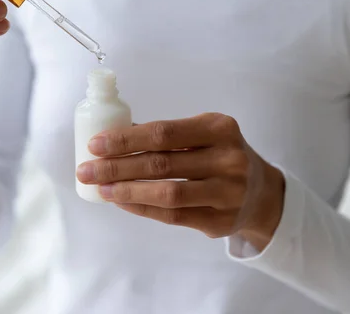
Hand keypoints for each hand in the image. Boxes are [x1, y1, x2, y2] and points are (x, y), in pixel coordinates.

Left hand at [76, 113, 285, 250]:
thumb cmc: (220, 155)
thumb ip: (166, 136)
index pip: (163, 133)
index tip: (95, 145)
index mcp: (220, 128)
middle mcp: (228, 159)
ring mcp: (227, 193)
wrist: (262, 193)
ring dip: (127, 191)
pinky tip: (122, 202)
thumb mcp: (204, 134)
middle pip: (160, 164)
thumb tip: (111, 139)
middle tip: (86, 170)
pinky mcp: (220, 222)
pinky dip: (143, 208)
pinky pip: (173, 216)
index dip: (126, 139)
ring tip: (101, 189)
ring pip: (167, 193)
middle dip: (117, 167)